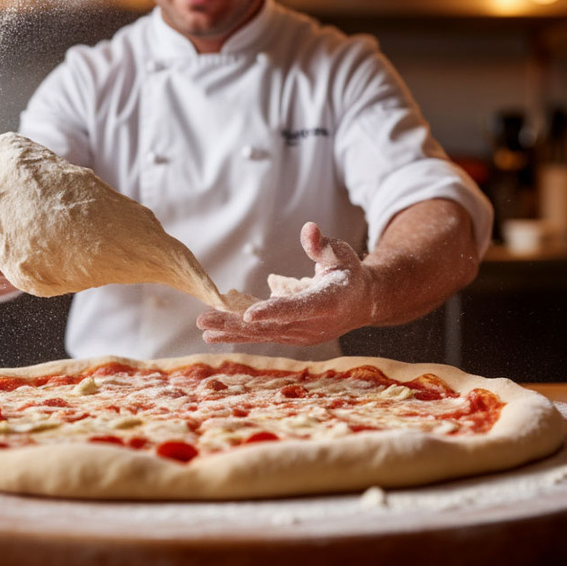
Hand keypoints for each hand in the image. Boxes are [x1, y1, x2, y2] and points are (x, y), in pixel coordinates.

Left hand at [197, 222, 379, 345]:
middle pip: (271, 327)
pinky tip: (215, 333)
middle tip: (204, 319)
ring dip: (231, 330)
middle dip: (235, 324)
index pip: (297, 309)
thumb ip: (322, 245)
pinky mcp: (291, 336)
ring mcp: (300, 335)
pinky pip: (262, 336)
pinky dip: (239, 334)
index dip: (273, 312)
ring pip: (262, 335)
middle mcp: (312, 325)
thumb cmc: (349, 274)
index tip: (248, 314)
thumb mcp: (340, 254)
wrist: (362, 303)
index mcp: (327, 303)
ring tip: (204, 326)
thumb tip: (309, 229)